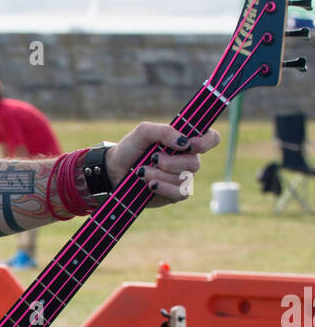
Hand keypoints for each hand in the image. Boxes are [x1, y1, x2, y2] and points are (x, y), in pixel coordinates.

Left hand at [106, 122, 220, 206]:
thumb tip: (184, 142)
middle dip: (172, 162)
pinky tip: (150, 184)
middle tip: (153, 158)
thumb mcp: (143, 132)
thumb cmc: (131, 148)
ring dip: (161, 174)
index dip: (205, 141)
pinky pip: (180, 193)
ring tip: (143, 171)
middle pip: (195, 162)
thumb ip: (164, 131)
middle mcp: (188, 159)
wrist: (115, 171)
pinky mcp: (174, 194)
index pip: (211, 138)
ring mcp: (182, 178)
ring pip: (184, 179)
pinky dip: (164, 187)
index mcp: (185, 140)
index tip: (187, 144)